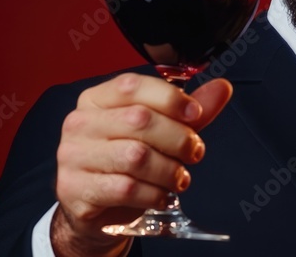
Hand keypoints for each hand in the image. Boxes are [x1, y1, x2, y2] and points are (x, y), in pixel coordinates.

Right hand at [51, 73, 232, 256]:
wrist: (94, 211)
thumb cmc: (126, 164)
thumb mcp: (159, 132)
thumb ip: (188, 111)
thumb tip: (222, 87)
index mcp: (96, 99)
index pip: (132, 86)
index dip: (170, 98)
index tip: (196, 114)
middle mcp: (80, 123)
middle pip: (139, 120)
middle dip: (178, 138)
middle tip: (195, 153)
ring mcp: (73, 157)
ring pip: (136, 157)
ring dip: (169, 170)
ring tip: (179, 178)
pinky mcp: (75, 190)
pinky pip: (126, 189)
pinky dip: (153, 194)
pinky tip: (161, 196)